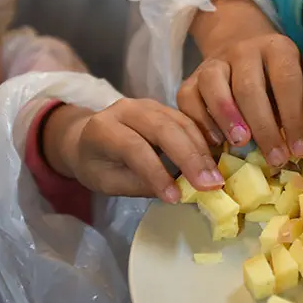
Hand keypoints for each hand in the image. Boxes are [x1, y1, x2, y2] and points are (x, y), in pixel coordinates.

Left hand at [50, 99, 224, 201]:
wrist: (88, 140)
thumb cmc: (97, 166)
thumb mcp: (109, 182)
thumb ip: (140, 184)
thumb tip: (179, 191)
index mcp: (103, 129)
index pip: (134, 148)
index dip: (157, 173)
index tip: (176, 197)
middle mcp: (126, 109)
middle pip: (163, 129)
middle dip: (189, 158)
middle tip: (210, 185)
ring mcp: (148, 105)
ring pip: (180, 123)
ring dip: (201, 151)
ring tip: (215, 178)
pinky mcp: (164, 108)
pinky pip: (188, 121)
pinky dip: (203, 142)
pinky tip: (214, 161)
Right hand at [177, 32, 302, 166]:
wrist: (241, 45)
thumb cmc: (276, 78)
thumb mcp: (297, 84)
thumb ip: (300, 110)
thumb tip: (301, 150)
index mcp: (277, 49)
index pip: (287, 81)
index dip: (294, 118)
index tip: (301, 150)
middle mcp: (244, 50)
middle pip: (249, 86)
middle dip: (263, 126)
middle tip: (275, 158)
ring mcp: (215, 62)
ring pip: (213, 84)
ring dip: (227, 117)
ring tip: (241, 144)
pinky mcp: (191, 77)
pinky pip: (187, 97)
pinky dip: (200, 121)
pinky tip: (215, 141)